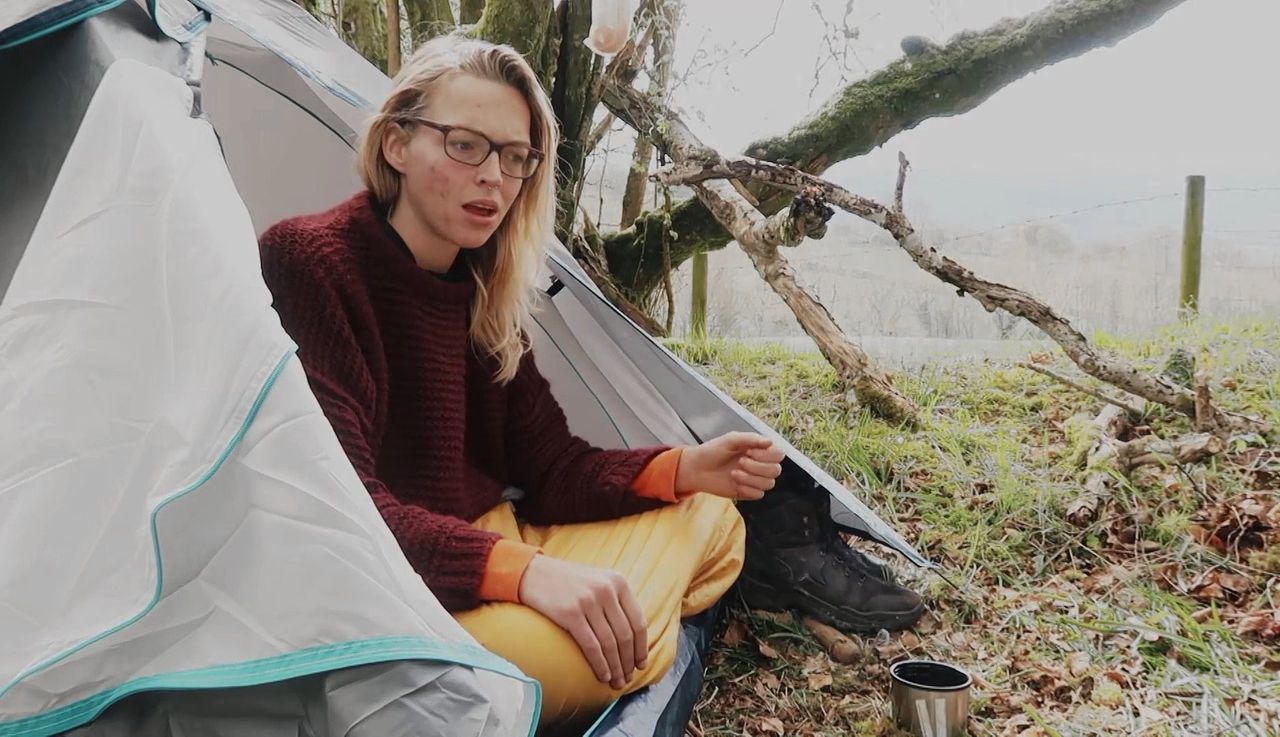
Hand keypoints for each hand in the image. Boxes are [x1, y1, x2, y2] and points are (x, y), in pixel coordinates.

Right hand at [518, 555, 646, 689]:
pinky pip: (591, 646)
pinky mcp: (570, 613)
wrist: (533, 573)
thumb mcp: (598, 581)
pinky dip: (600, 664)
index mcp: (619, 581)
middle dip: (628, 662)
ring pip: (610, 643)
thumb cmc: (568, 582)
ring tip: (616, 682)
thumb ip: (617, 601)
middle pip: (625, 635)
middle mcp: (607, 590)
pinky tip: (602, 675)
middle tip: (627, 679)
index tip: (641, 664)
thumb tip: (633, 638)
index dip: (641, 648)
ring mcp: (588, 601)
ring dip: (615, 667)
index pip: (638, 621)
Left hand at [676, 431, 784, 500]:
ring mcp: (754, 479)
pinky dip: (747, 489)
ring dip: (751, 478)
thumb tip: (770, 442)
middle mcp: (760, 464)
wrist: (697, 468)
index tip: (749, 451)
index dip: (767, 455)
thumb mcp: (731, 439)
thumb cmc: (713, 451)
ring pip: (769, 483)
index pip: (779, 454)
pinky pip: (759, 494)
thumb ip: (751, 439)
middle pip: (776, 470)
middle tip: (740, 462)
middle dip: (758, 467)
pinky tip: (735, 483)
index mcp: (759, 450)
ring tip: (733, 473)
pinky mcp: (748, 492)